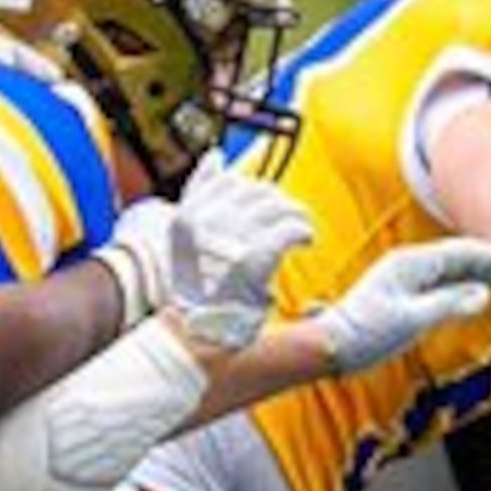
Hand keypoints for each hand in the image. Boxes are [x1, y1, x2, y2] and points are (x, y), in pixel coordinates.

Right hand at [149, 165, 313, 352]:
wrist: (195, 334)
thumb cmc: (195, 289)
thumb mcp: (184, 237)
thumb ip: (199, 192)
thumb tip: (216, 155)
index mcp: (188, 215)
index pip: (230, 181)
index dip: (255, 192)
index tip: (265, 212)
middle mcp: (206, 222)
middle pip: (258, 191)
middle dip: (279, 204)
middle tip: (289, 222)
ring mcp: (230, 240)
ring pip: (278, 207)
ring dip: (296, 216)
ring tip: (301, 231)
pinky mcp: (254, 259)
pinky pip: (289, 228)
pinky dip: (303, 231)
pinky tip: (306, 241)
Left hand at [315, 238, 490, 374]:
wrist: (333, 346)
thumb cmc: (367, 336)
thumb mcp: (413, 321)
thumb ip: (449, 304)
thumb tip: (483, 294)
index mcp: (413, 265)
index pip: (466, 253)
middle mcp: (410, 265)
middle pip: (463, 256)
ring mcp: (406, 277)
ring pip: (455, 267)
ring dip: (484, 272)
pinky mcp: (404, 292)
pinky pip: (444, 280)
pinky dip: (467, 282)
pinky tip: (479, 290)